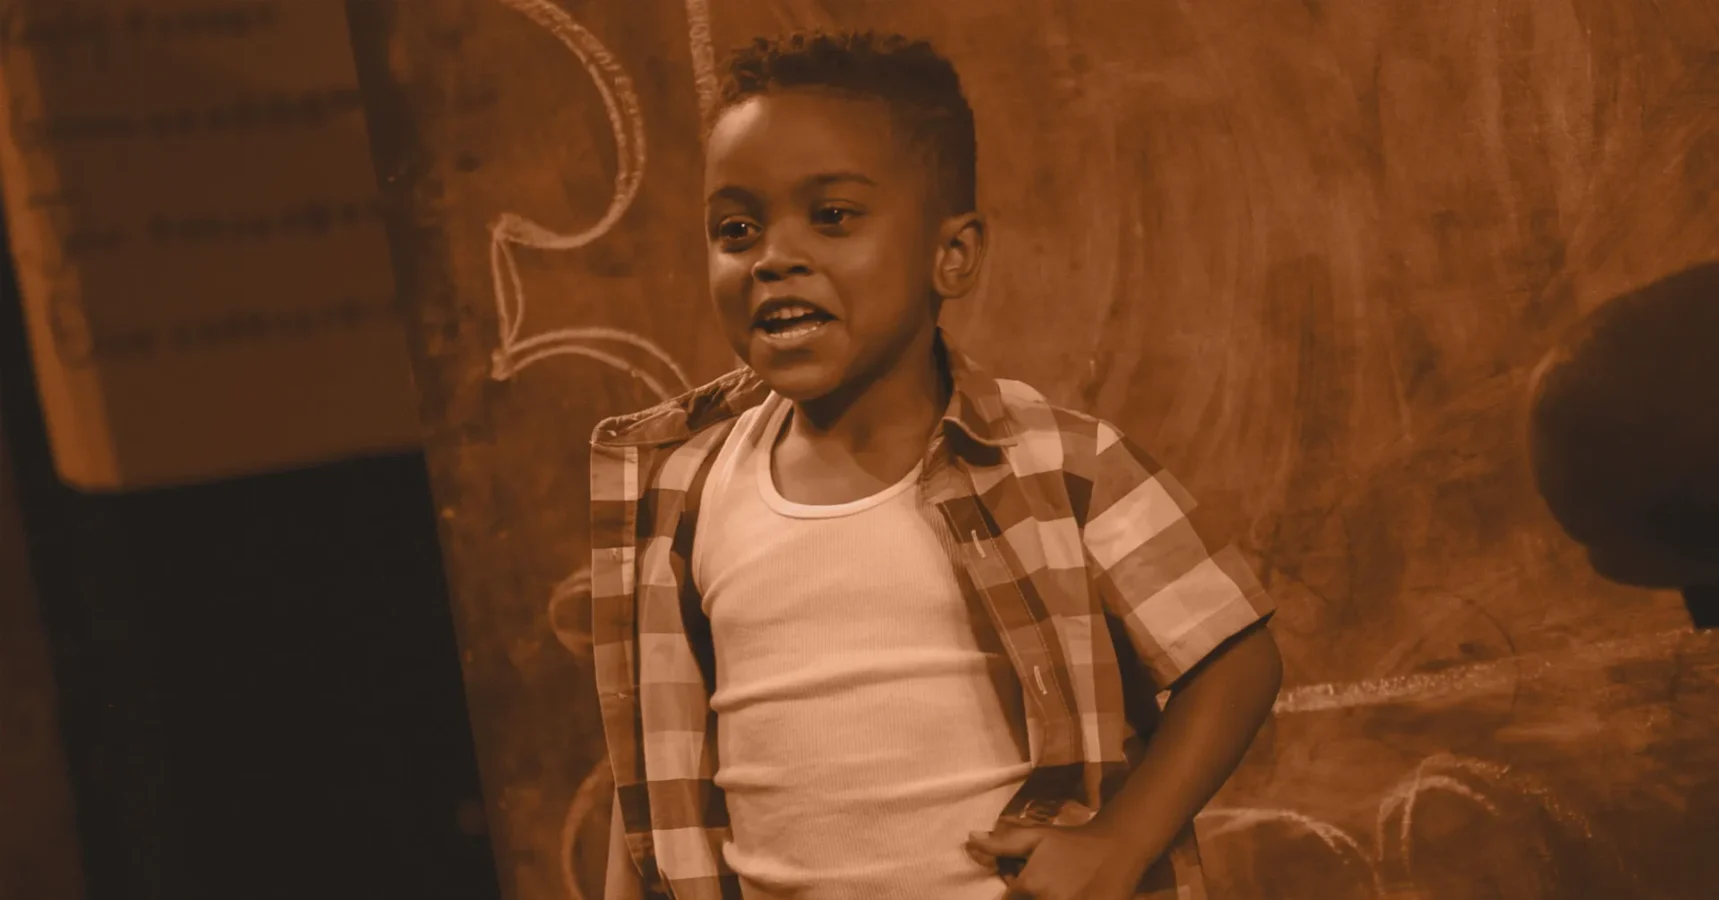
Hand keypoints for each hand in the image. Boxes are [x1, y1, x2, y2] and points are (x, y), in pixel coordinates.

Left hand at [965, 821, 1146, 899]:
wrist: (1116, 847)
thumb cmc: (1071, 842)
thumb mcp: (1036, 837)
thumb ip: (1002, 844)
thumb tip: (970, 838)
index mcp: (1030, 884)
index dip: (1015, 892)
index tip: (1026, 885)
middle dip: (1031, 897)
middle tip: (1049, 883)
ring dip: (1044, 898)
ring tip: (1060, 886)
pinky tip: (1071, 892)